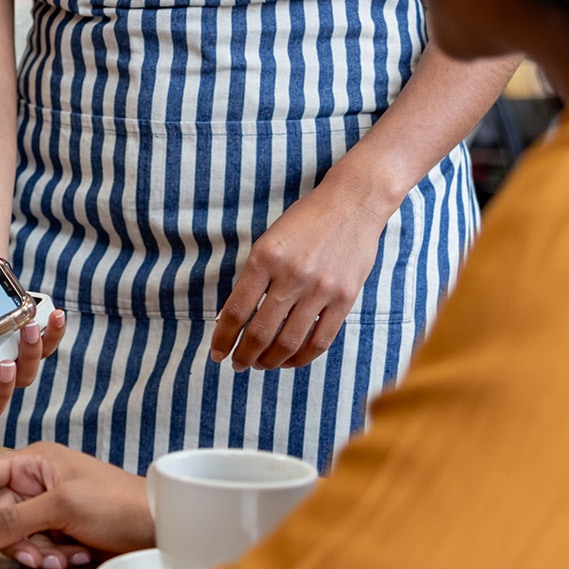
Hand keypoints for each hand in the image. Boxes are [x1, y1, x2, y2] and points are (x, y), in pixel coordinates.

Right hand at [0, 441, 152, 568]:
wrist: (157, 526)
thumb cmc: (116, 502)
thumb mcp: (62, 506)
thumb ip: (13, 521)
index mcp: (30, 461)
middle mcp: (32, 481)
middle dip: (13, 539)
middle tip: (39, 553)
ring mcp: (44, 507)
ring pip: (13, 536)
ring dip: (35, 552)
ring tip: (64, 556)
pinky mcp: (56, 530)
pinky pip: (34, 548)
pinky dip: (50, 556)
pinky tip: (75, 556)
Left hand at [211, 176, 388, 369]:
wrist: (352, 204)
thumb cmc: (305, 220)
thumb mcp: (269, 240)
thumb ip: (253, 277)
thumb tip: (231, 317)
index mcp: (265, 257)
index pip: (236, 310)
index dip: (223, 337)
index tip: (216, 352)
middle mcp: (291, 275)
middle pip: (260, 332)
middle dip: (244, 355)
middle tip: (237, 364)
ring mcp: (320, 289)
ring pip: (289, 342)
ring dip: (270, 361)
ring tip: (260, 364)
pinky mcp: (344, 299)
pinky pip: (320, 340)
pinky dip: (302, 357)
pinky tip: (290, 360)